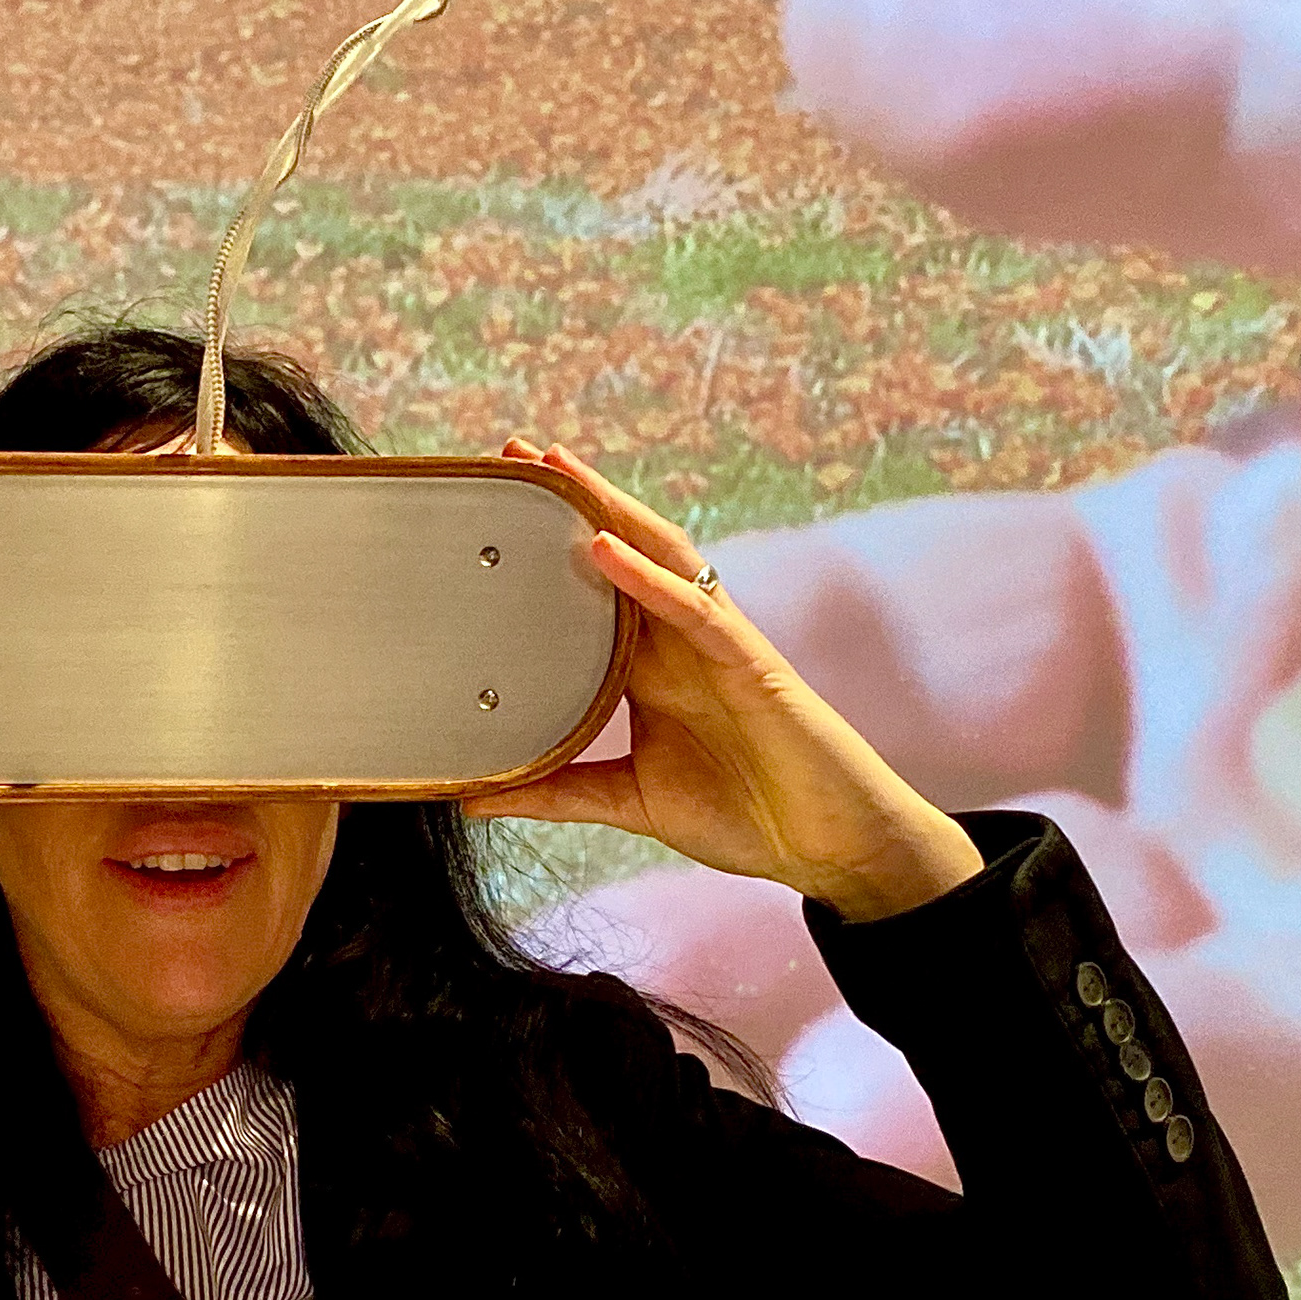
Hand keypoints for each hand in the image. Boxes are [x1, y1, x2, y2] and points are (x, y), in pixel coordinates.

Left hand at [460, 439, 984, 921]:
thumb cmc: (746, 816)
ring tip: (558, 468)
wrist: (826, 846)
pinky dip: (650, 578)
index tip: (492, 512)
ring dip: (610, 509)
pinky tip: (606, 548)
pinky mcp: (750, 663)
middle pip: (621, 553)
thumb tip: (474, 795)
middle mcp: (680, 643)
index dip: (546, 549)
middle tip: (514, 453)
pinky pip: (696, 609)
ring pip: (660, 558)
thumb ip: (557, 791)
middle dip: (573, 502)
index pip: (591, 592)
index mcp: (651, 669)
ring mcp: (716, 645)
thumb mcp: (628, 801)